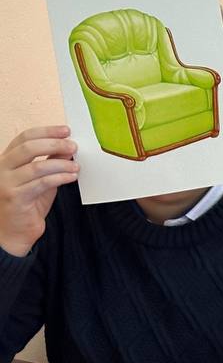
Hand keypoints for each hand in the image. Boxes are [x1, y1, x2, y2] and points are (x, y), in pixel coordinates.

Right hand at [0, 126, 77, 257]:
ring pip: (36, 166)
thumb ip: (51, 162)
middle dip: (55, 144)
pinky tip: (72, 176)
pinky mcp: (15, 198)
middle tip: (73, 146)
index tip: (66, 130)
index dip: (47, 131)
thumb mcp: (41, 178)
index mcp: (6, 160)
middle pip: (28, 148)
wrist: (14, 232)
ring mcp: (5, 184)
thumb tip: (68, 146)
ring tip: (76, 166)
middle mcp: (1, 169)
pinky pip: (41, 183)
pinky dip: (60, 177)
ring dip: (61, 163)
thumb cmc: (28, 203)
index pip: (24, 137)